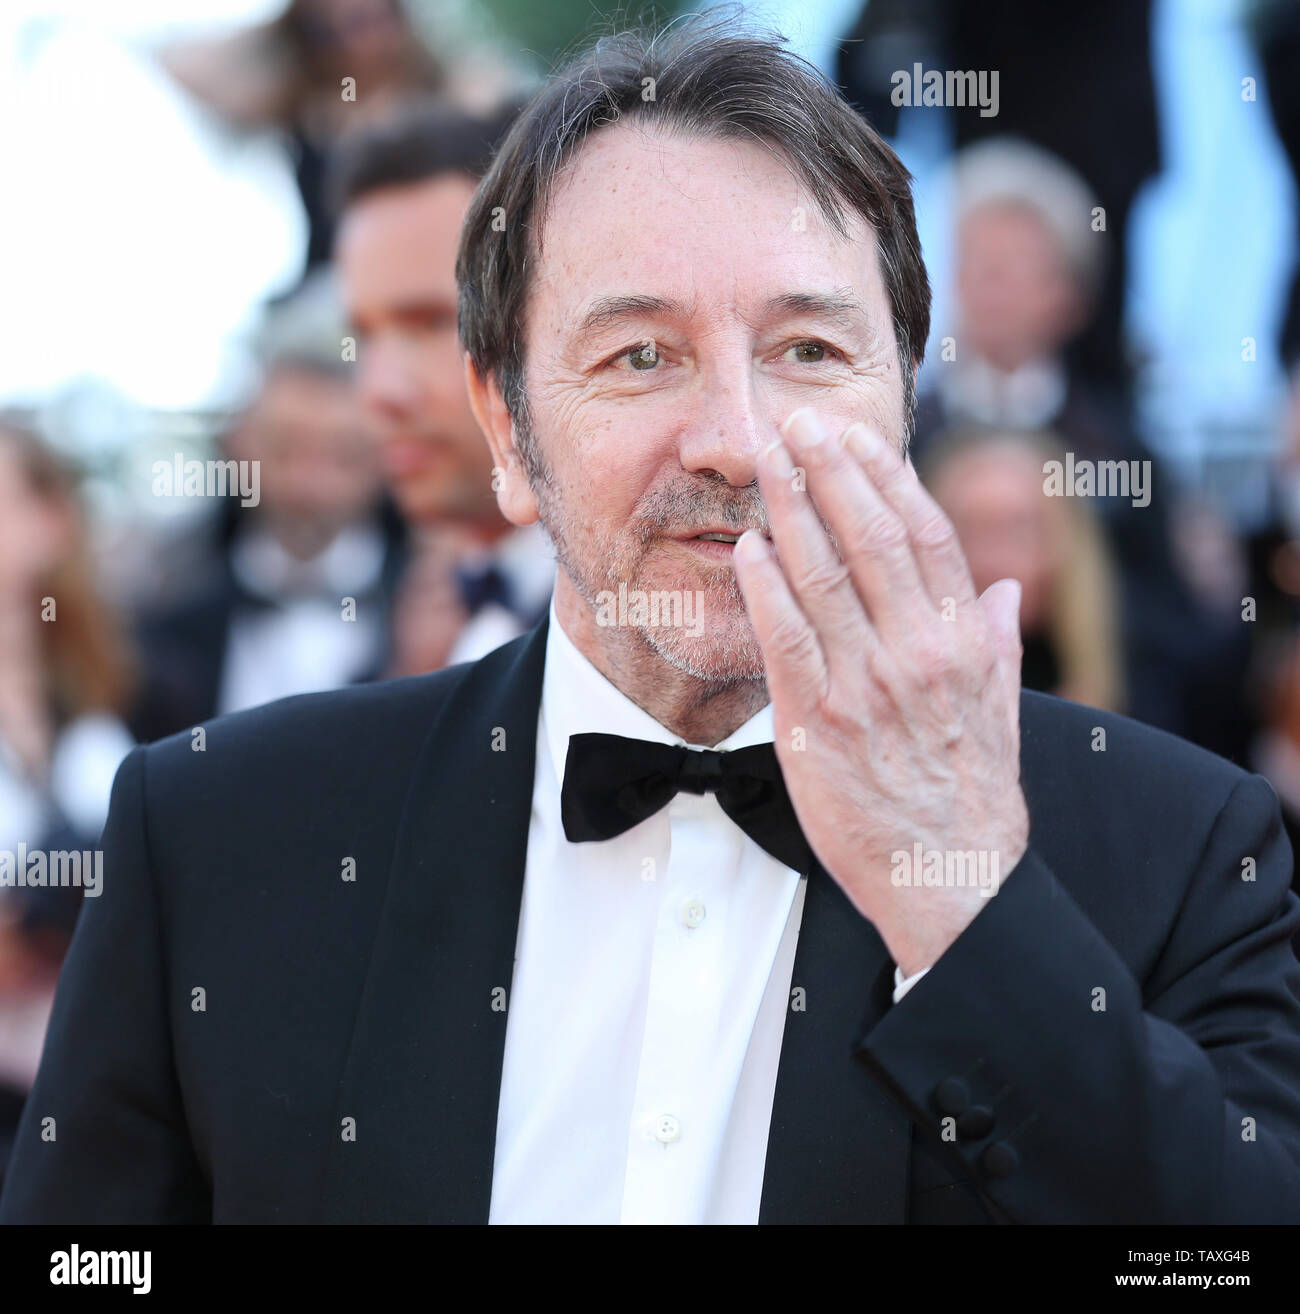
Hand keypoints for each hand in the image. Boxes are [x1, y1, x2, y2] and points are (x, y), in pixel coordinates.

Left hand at [732, 408, 1028, 975]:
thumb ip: (993, 643)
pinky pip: (787, 641)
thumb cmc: (971, 797)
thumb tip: (998, 587)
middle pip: (872, 540)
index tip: (860, 435)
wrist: (952, 882)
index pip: (927, 537)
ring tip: (766, 461)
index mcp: (963, 644)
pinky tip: (748, 547)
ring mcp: (867, 686)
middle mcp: (918, 653)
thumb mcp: (1003, 714)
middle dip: (832, 472)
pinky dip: (766, 588)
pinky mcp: (820, 724)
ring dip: (792, 511)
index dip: (888, 478)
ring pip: (825, 578)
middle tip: (797, 422)